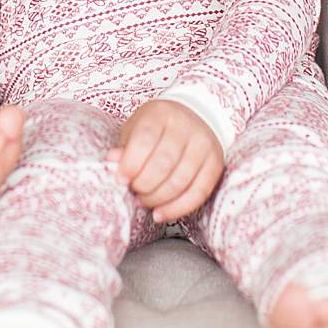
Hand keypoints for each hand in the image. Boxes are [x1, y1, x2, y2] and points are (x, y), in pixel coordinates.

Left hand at [105, 99, 223, 222]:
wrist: (194, 118)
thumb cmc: (157, 128)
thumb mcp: (135, 129)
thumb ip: (125, 147)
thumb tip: (112, 163)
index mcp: (161, 114)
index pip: (145, 140)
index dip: (130, 164)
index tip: (121, 179)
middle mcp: (186, 127)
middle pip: (163, 164)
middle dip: (143, 185)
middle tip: (134, 191)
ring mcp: (204, 145)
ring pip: (180, 182)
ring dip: (157, 199)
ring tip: (144, 201)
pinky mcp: (215, 164)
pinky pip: (198, 193)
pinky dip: (177, 209)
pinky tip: (160, 214)